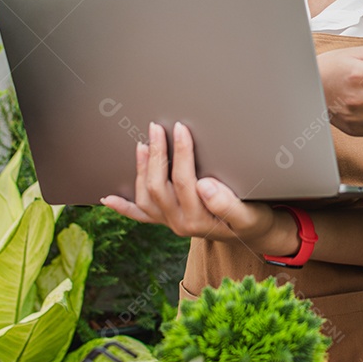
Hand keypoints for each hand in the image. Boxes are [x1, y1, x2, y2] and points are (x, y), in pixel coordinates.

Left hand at [101, 122, 298, 255]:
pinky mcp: (168, 221)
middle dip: (157, 154)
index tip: (181, 128)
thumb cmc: (253, 219)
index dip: (181, 152)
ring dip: (141, 170)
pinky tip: (108, 198)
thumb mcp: (249, 214)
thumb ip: (227, 203)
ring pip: (145, 198)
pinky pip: (141, 216)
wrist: (254, 234)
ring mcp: (171, 223)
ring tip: (142, 145)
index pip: (184, 181)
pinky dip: (124, 207)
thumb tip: (203, 185)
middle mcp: (180, 224)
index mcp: (199, 219)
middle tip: (157, 128)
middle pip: (158, 187)